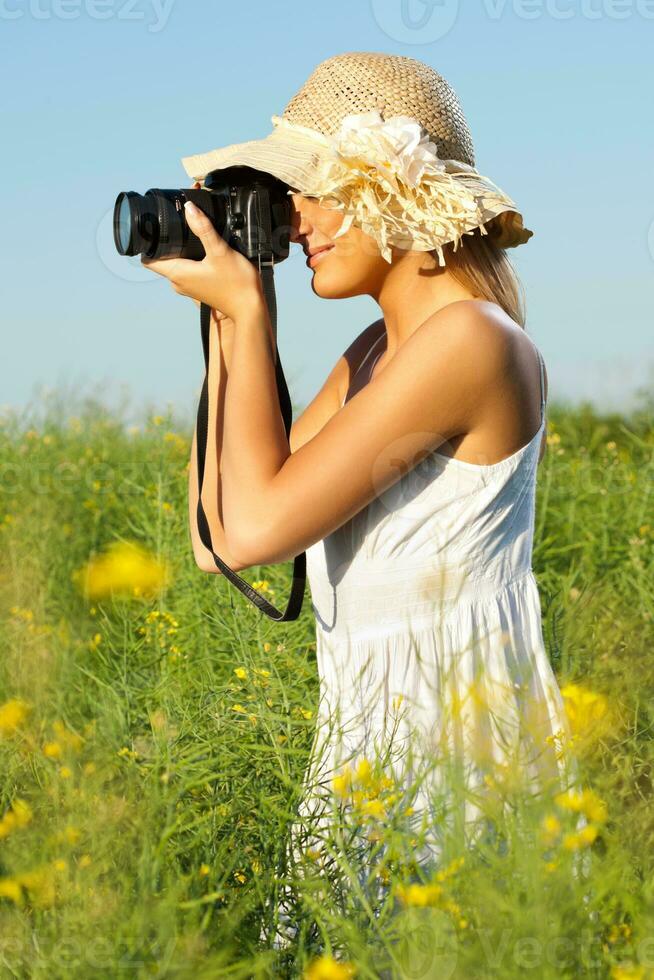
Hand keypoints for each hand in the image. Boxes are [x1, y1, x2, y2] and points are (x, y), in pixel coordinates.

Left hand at [141, 185, 264, 323]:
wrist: (250, 308)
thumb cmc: (236, 284)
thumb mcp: (220, 251)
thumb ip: (203, 228)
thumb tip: (189, 208)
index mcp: (177, 274)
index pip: (148, 259)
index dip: (149, 243)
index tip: (156, 228)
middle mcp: (179, 282)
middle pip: (162, 258)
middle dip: (167, 242)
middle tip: (178, 224)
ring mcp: (189, 286)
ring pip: (175, 263)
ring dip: (180, 250)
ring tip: (193, 234)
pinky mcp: (199, 287)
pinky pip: (187, 270)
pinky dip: (191, 258)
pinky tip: (204, 249)